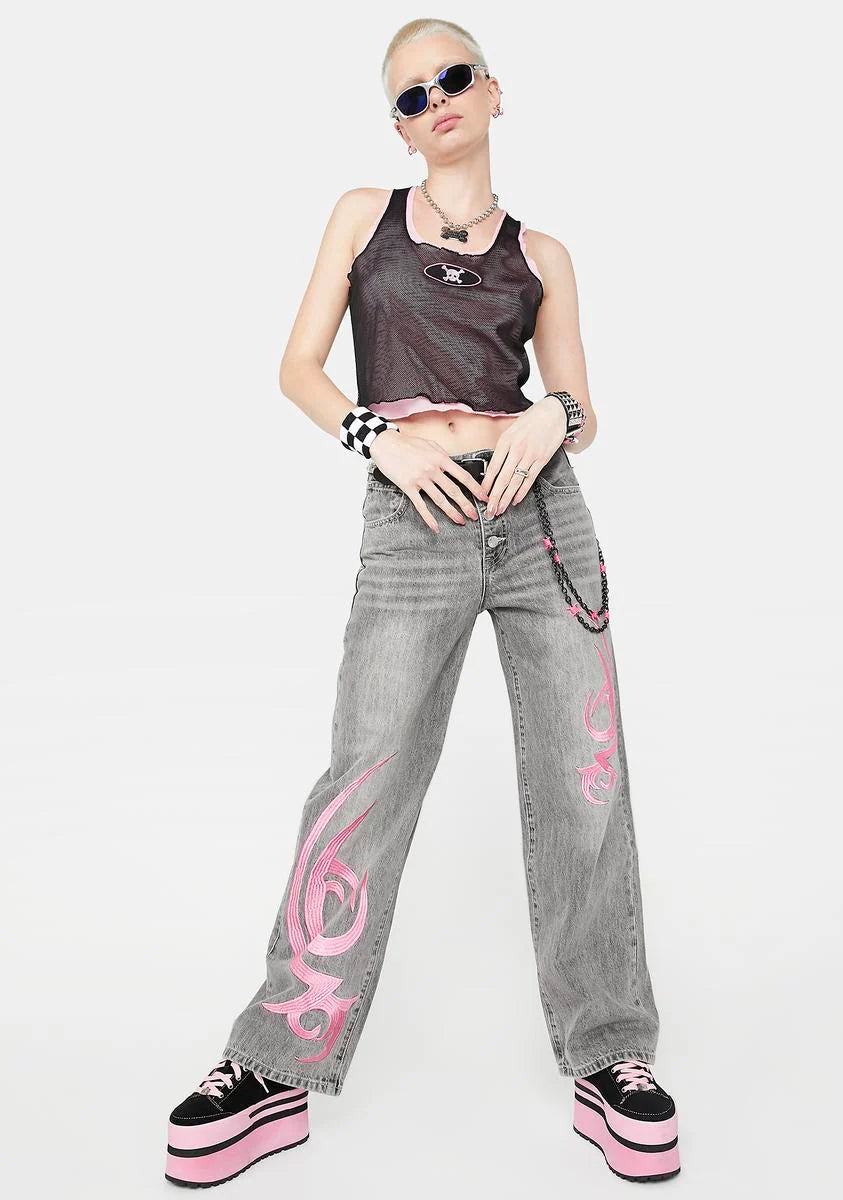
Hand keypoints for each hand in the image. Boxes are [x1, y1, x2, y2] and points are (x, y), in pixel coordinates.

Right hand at [369, 431, 486, 532]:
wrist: (386, 444)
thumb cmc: (409, 444)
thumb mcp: (431, 445)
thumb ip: (444, 457)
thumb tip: (455, 467)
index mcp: (441, 458)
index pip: (463, 476)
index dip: (476, 489)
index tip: (484, 498)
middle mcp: (433, 469)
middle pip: (454, 491)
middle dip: (467, 505)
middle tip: (476, 516)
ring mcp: (420, 479)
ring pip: (440, 500)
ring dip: (452, 512)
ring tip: (461, 521)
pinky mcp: (408, 487)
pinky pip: (420, 505)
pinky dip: (429, 518)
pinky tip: (436, 527)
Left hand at [480, 397, 567, 516]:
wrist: (554, 411)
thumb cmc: (532, 420)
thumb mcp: (512, 429)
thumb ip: (503, 447)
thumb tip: (493, 467)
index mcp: (506, 440)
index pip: (493, 467)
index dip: (486, 484)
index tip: (481, 496)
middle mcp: (517, 449)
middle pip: (503, 478)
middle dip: (495, 497)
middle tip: (489, 511)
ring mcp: (530, 455)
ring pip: (515, 481)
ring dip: (506, 498)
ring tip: (500, 509)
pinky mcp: (542, 459)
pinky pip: (530, 478)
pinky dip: (522, 491)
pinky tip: (516, 500)